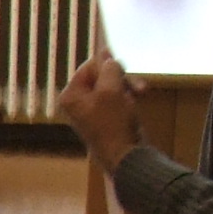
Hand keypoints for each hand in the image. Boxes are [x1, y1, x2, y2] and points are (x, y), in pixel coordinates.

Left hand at [56, 48, 144, 173]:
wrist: (125, 156)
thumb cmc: (114, 122)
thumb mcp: (111, 89)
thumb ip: (109, 68)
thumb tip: (108, 57)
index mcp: (71, 96)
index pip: (88, 68)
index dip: (106, 64)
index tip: (124, 65)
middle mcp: (78, 103)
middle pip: (100, 76)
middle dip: (120, 77)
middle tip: (136, 83)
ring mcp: (92, 111)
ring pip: (111, 86)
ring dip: (127, 86)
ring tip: (141, 92)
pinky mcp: (107, 118)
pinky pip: (117, 98)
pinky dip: (128, 97)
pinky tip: (138, 100)